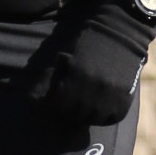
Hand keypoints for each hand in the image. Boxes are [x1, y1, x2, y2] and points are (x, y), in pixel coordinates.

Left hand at [27, 0, 155, 124]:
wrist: (119, 35)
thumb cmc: (86, 45)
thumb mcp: (64, 58)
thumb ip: (48, 78)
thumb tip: (31, 98)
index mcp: (76, 77)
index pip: (57, 104)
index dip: (55, 100)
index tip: (57, 95)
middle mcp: (93, 89)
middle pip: (74, 115)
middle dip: (69, 109)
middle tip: (72, 100)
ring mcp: (111, 97)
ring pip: (92, 119)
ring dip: (87, 114)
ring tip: (86, 102)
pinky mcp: (124, 101)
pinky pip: (111, 118)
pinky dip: (104, 115)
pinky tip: (101, 104)